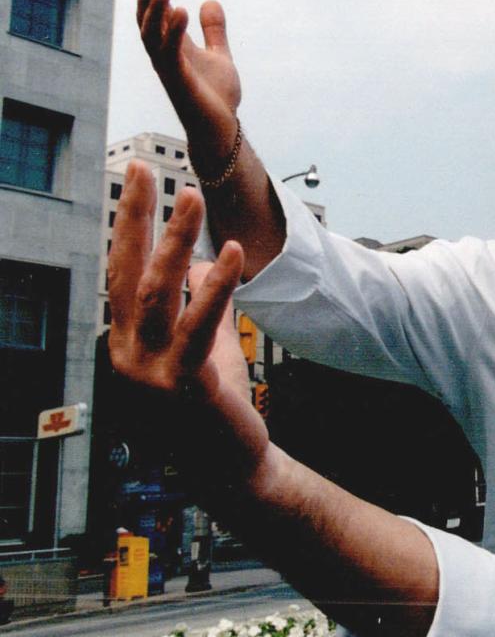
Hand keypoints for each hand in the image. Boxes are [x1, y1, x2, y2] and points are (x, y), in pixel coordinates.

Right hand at [107, 161, 270, 494]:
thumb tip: (202, 264)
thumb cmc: (214, 405)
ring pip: (158, 293)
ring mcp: (151, 373)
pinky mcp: (186, 386)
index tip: (137, 178)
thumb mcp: (205, 347)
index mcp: (128, 342)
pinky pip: (199, 326)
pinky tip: (230, 253)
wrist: (228, 468)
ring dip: (175, 241)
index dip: (128, 224)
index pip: (121, 271)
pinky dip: (215, 287)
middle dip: (135, 218)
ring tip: (192, 198)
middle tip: (145, 168)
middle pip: (128, 272)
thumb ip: (202, 305)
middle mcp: (128, 354)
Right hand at [137, 0, 241, 157]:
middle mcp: (164, 55)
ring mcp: (168, 68)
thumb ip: (214, 31)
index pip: (157, 11)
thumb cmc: (215, 95)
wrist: (222, 127)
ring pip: (151, 34)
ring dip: (155, 9)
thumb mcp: (219, 55)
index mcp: (172, 46)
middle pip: (146, 18)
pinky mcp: (178, 81)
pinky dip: (173, 31)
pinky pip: (169, 53)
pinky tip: (181, 11)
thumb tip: (210, 1)